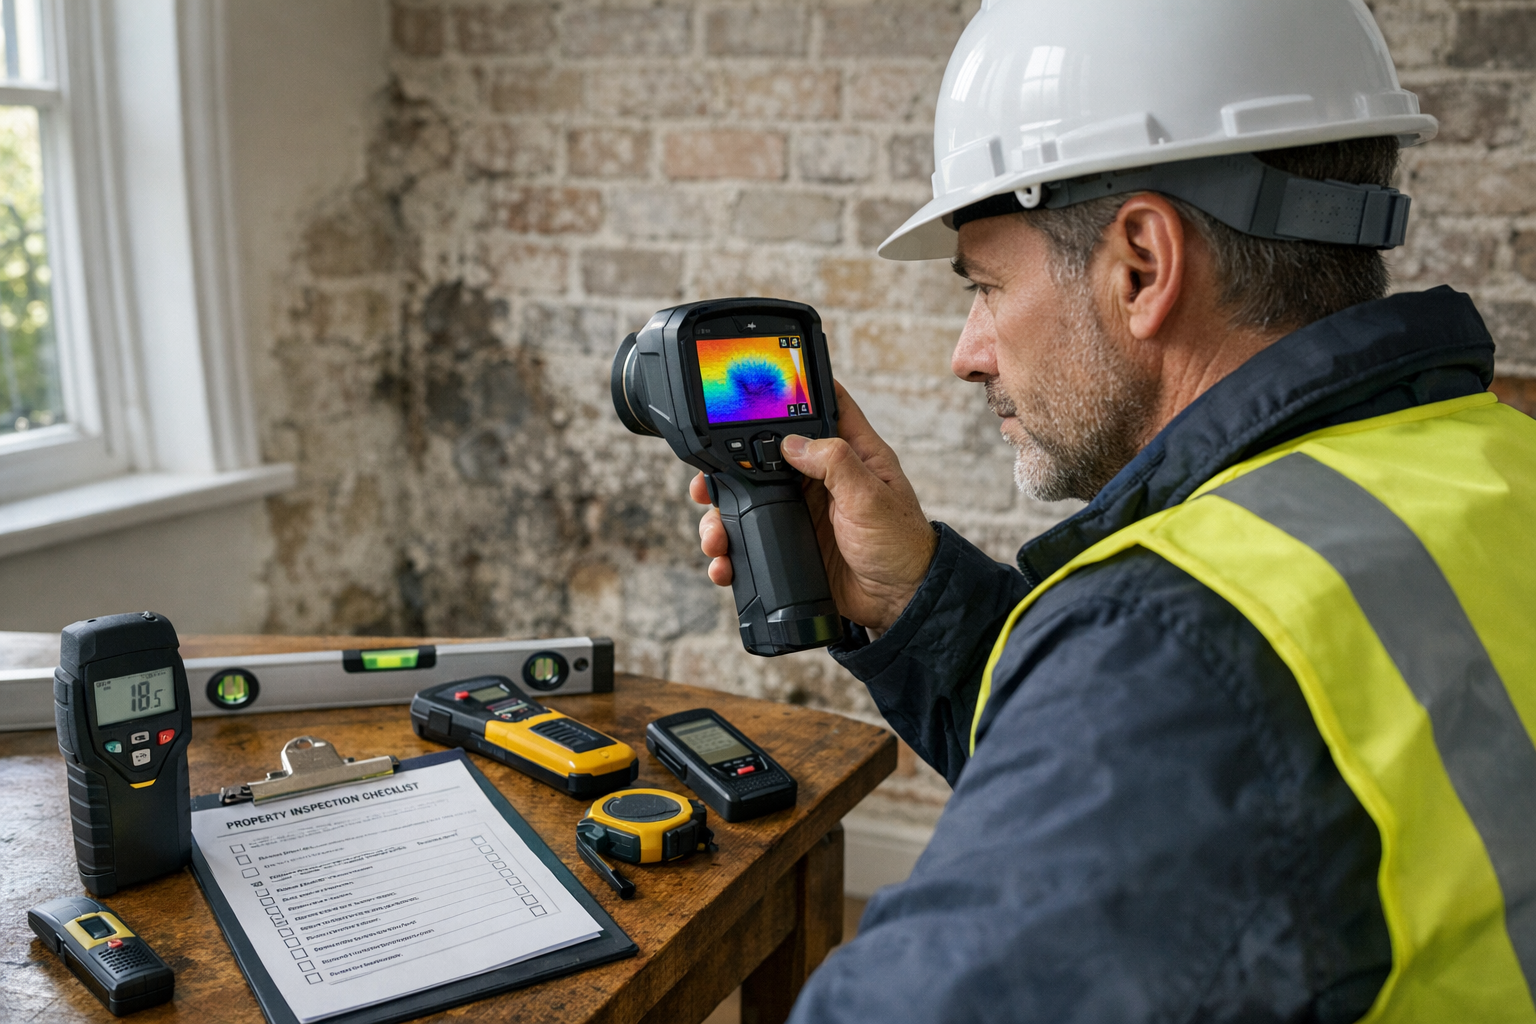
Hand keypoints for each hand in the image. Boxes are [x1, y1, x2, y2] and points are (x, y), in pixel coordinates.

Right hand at [691, 381, 936, 632]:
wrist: (897, 602)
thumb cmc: (901, 544)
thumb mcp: (872, 497)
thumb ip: (836, 463)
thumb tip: (791, 443)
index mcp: (850, 454)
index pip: (821, 406)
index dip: (791, 392)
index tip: (755, 392)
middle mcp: (821, 478)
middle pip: (766, 454)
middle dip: (731, 464)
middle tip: (707, 482)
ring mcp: (804, 509)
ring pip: (750, 498)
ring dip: (724, 514)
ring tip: (715, 533)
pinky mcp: (792, 540)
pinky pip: (752, 538)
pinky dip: (732, 549)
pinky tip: (724, 561)